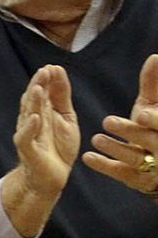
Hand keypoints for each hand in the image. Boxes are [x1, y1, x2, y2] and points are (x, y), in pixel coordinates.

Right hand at [2, 64, 78, 235]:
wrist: (50, 178)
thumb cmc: (57, 148)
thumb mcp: (66, 118)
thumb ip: (61, 97)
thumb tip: (58, 72)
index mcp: (42, 112)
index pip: (44, 92)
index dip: (47, 80)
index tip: (54, 67)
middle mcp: (32, 121)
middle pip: (34, 100)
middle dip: (38, 85)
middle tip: (44, 71)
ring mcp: (29, 135)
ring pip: (28, 115)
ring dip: (33, 102)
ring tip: (39, 88)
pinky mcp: (28, 151)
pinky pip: (26, 138)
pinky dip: (29, 128)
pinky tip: (35, 118)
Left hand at [82, 53, 157, 196]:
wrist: (157, 164)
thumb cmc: (153, 128)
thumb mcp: (153, 107)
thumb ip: (153, 85)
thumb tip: (155, 56)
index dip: (155, 120)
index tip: (141, 113)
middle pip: (152, 141)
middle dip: (132, 132)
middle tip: (109, 121)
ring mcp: (154, 168)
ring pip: (136, 159)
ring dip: (115, 148)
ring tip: (96, 138)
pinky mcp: (139, 180)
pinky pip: (123, 174)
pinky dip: (105, 166)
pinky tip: (87, 158)